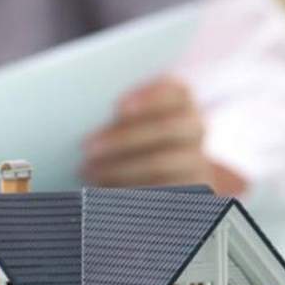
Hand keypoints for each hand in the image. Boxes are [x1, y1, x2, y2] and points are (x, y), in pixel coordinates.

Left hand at [81, 78, 246, 194]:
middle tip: (88, 148)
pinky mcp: (190, 190)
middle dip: (123, 138)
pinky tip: (105, 191)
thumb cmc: (132, 138)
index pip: (175, 93)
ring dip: (119, 168)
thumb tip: (89, 126)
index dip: (149, 98)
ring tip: (88, 172)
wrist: (168, 175)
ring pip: (161, 164)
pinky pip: (161, 191)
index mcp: (181, 102)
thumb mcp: (126, 122)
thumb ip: (117, 117)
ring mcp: (197, 160)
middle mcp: (194, 128)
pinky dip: (130, 191)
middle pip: (166, 129)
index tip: (118, 107)